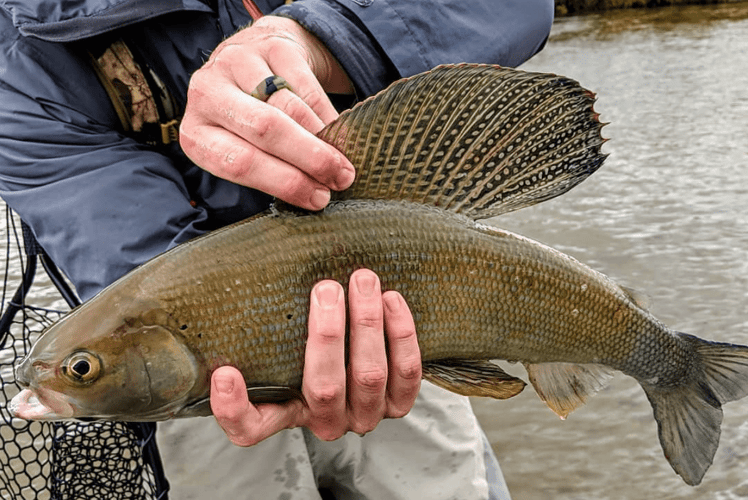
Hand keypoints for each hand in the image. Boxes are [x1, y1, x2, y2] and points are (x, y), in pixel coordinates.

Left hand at [180, 16, 355, 209]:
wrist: (253, 60)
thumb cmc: (248, 122)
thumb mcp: (242, 150)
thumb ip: (267, 170)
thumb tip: (315, 195)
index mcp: (195, 134)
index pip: (238, 163)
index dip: (283, 183)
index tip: (318, 199)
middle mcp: (207, 93)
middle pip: (264, 130)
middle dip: (309, 159)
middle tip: (340, 180)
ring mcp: (237, 63)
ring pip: (289, 108)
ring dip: (323, 140)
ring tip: (343, 163)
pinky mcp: (270, 45)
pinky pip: (306, 87)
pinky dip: (328, 116)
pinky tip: (338, 133)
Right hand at [210, 269, 421, 445]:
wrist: (358, 348)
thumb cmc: (306, 336)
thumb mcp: (279, 334)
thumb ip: (262, 315)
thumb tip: (250, 259)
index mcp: (282, 413)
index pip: (249, 426)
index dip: (233, 407)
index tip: (225, 373)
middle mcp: (323, 420)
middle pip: (324, 388)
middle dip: (327, 334)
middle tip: (325, 287)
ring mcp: (363, 415)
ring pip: (370, 376)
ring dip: (367, 324)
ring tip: (363, 280)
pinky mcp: (398, 403)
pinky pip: (406, 373)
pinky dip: (401, 334)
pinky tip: (391, 299)